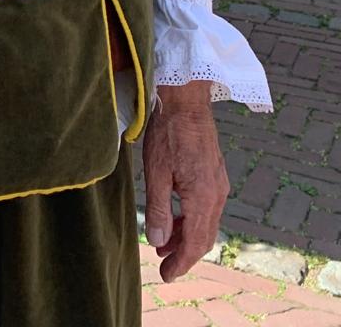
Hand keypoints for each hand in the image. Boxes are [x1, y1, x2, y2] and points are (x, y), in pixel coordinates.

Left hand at [142, 80, 228, 281]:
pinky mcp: (215, 173)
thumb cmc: (169, 133)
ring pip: (206, 222)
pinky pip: (207, 207)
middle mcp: (217, 195)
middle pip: (204, 237)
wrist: (186, 101)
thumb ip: (159, 210)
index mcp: (204, 198)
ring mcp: (219, 183)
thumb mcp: (157, 173)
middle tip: (162, 262)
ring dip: (186, 235)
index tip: (165, 276)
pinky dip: (191, 218)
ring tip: (163, 240)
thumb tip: (157, 242)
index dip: (181, 263)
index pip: (195, 244)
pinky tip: (175, 215)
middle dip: (184, 253)